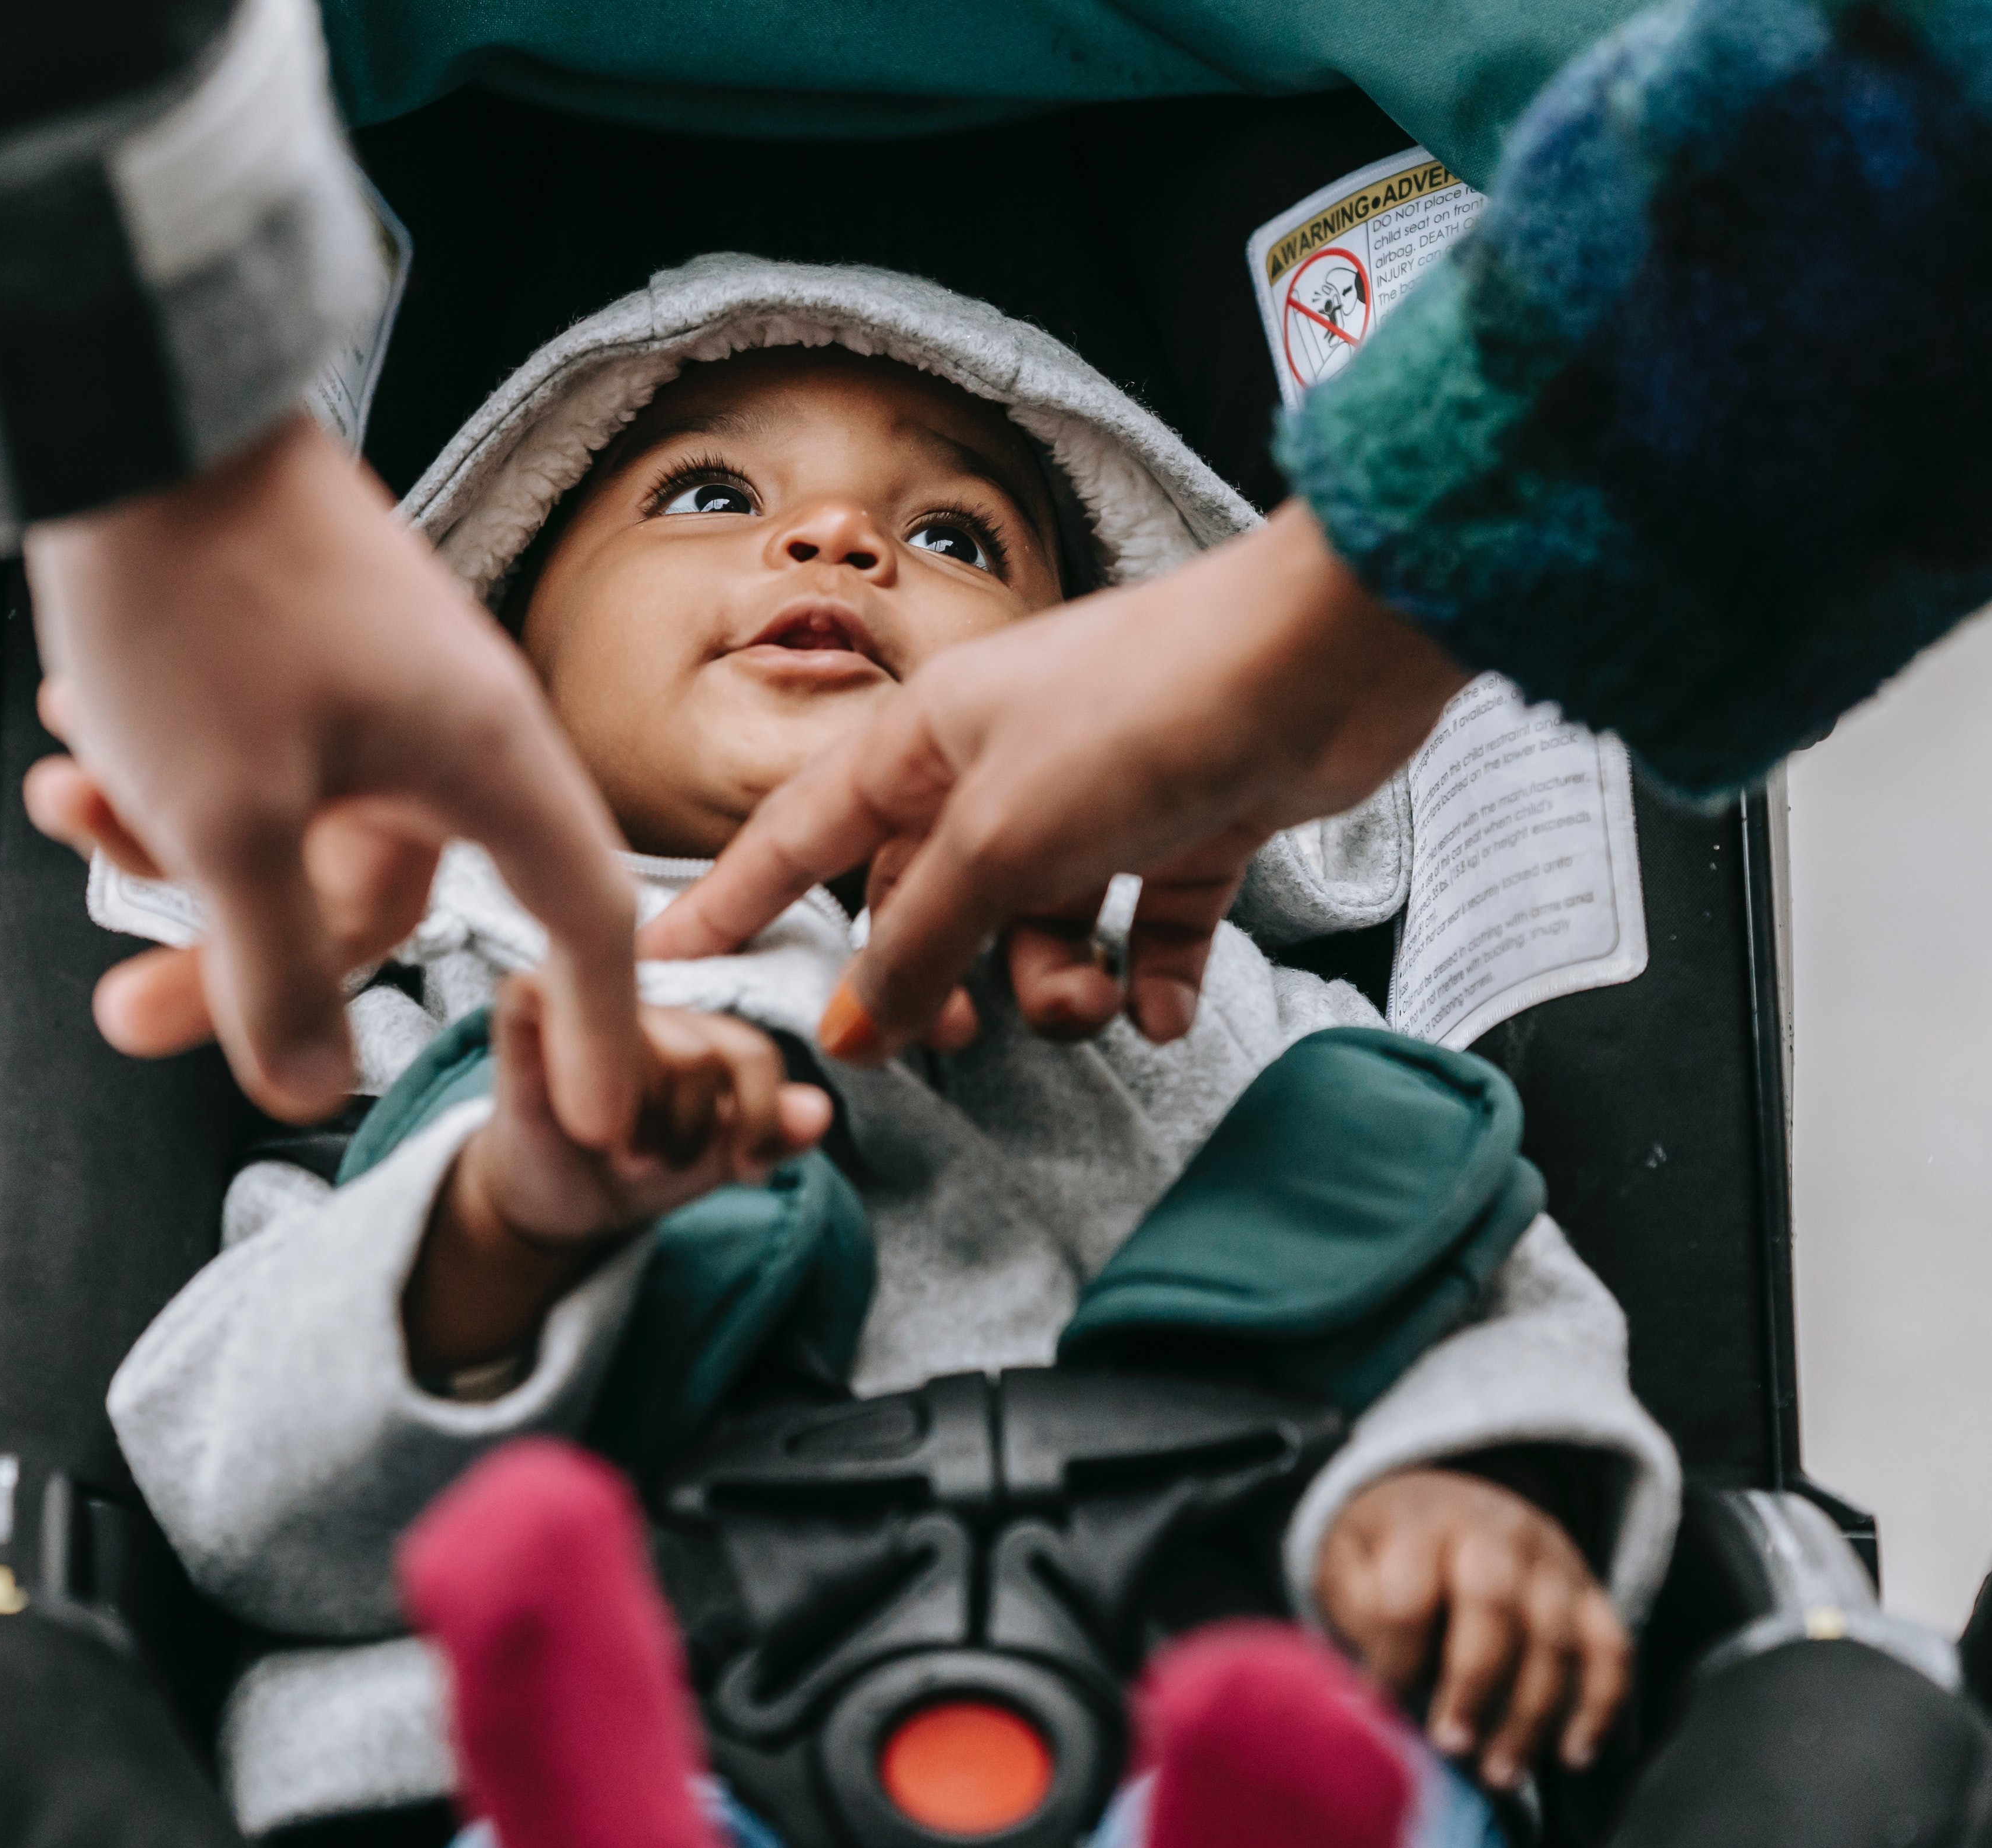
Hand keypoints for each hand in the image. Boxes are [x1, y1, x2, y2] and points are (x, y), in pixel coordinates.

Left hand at [20, 413, 639, 1141]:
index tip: (590, 1116)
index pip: (580, 922)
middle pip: (372, 900)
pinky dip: (162, 769)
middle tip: (131, 1010)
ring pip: (287, 827)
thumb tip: (310, 1081)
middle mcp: (445, 719)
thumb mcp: (227, 820)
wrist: (131, 402)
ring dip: (168, 847)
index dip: (593, 1029)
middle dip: (238, 959)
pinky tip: (78, 742)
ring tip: (70, 808)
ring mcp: (369, 676)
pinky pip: (247, 754)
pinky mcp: (295, 641)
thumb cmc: (199, 590)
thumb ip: (273, 969)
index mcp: (482, 758)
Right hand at [404, 979, 832, 1377]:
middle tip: (655, 1164)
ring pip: (641, 1050)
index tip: (744, 1168)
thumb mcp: (713, 1161)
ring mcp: (582, 998)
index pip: (751, 1053)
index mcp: (698, 1028)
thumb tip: (819, 1112)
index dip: (757, 1117)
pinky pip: (549, 1002)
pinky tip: (572, 1112)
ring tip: (617, 1152)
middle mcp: (646, 1002)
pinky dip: (567, 1068)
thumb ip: (769, 1133)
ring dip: (636, 1127)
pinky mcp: (522, 1008)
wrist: (550, 1198)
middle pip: (700, 1058)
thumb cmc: (634, 1168)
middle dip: (686, 1134)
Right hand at [641, 503, 1465, 1058]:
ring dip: (1060, 986)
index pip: (799, 834)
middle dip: (940, 979)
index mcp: (926, 739)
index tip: (671, 961)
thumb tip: (854, 1026)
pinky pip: (1144, 926)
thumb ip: (919, 942)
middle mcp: (1000, 763)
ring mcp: (1097, 793)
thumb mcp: (1002, 842)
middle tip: (958, 1042)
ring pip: (1039, 925)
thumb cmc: (1146, 711)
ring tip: (1098, 1000)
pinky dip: (1151, 976)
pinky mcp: (1189, 821)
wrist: (1320, 661)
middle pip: (926, 900)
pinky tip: (1164, 1008)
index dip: (732, 901)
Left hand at [1314, 1466, 1629, 1791]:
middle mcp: (1494, 1534)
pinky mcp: (1589, 1591)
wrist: (1445, 1497)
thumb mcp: (1346, 1561)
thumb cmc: (1385, 1550)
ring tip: (1500, 1773)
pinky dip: (1601, 1706)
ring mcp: (1552, 1561)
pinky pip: (1611, 1649)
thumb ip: (1356, 1614)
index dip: (1394, 1657)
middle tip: (1451, 1745)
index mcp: (1422, 1525)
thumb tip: (1368, 1693)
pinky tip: (1574, 1754)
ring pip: (1556, 1639)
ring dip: (1532, 1715)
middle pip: (1493, 1607)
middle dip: (1474, 1684)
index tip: (1378, 1705)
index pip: (1409, 1595)